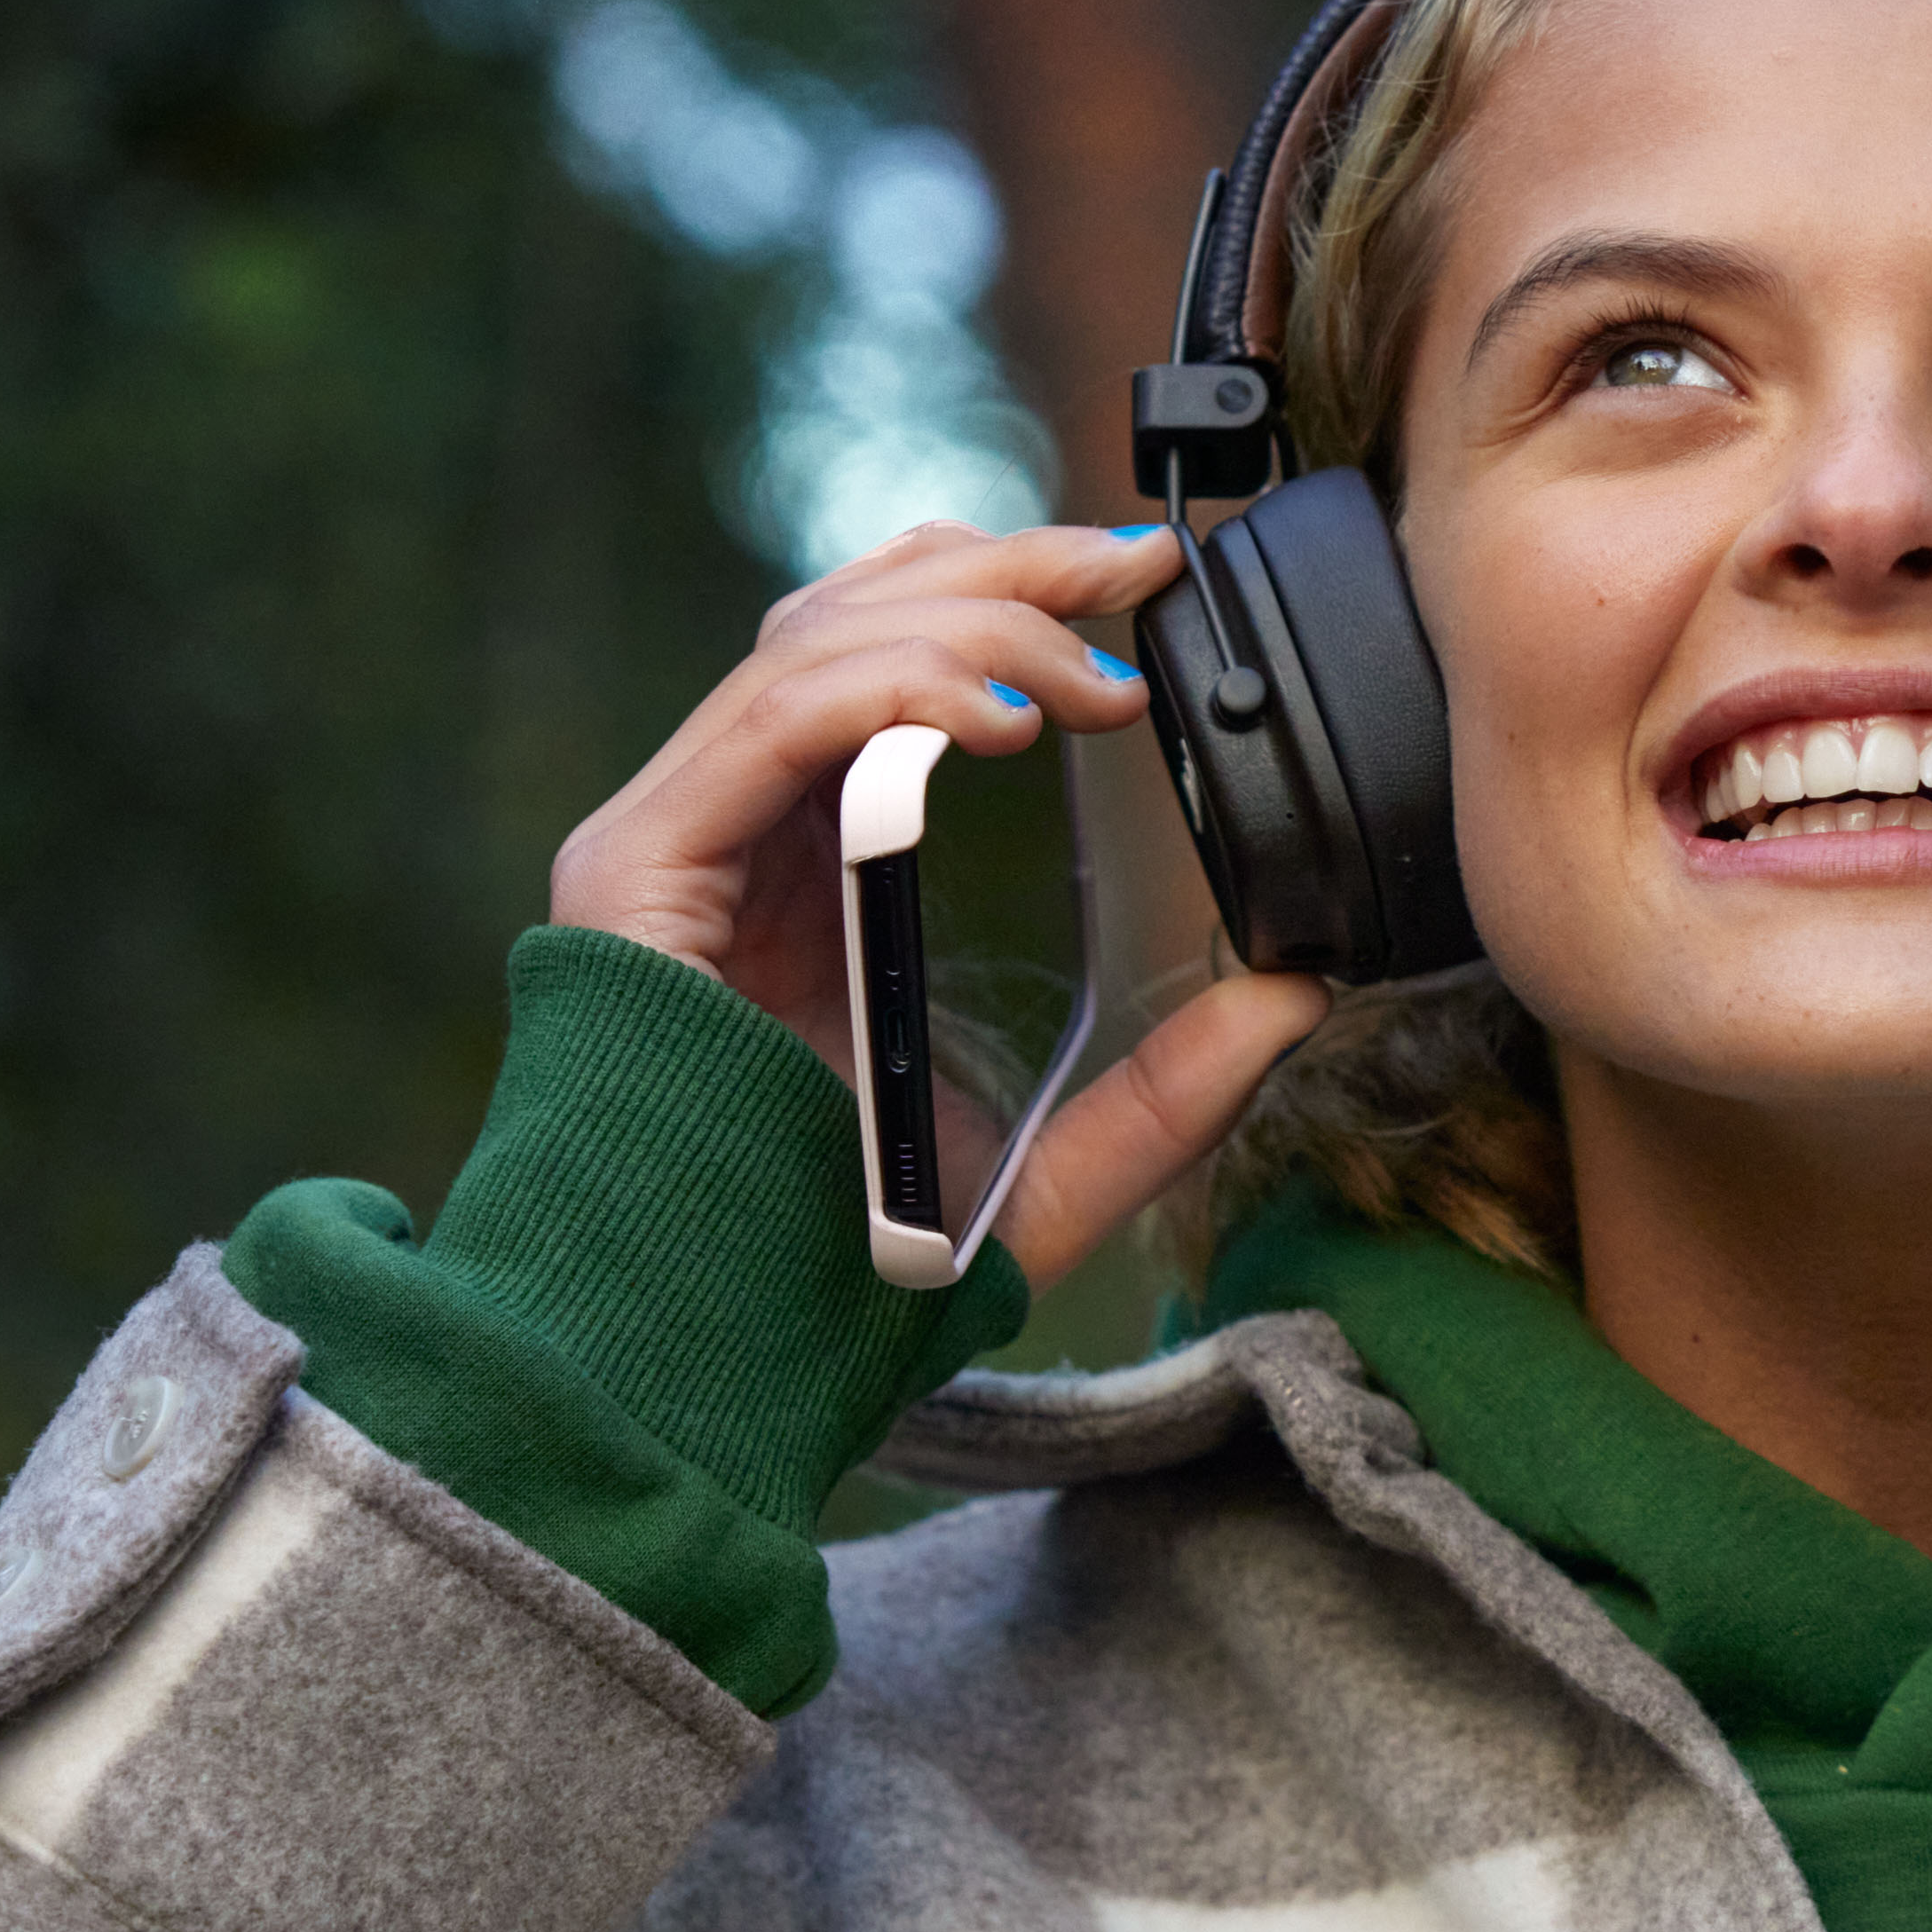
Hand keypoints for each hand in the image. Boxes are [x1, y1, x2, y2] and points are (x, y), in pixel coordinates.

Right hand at [548, 519, 1332, 1273]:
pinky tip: (1000, 721)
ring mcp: (670, 842)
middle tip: (1138, 567)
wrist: (704, 1364)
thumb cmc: (836, 1281)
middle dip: (1008, 568)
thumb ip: (1166, 1094)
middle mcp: (729, 831)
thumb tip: (1297, 997)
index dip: (1013, 595)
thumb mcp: (1050, 1176)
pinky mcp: (634, 870)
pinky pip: (774, 725)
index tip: (1149, 590)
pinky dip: (895, 694)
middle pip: (853, 614)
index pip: (890, 655)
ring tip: (1092, 677)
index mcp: (808, 865)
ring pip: (816, 643)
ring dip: (973, 628)